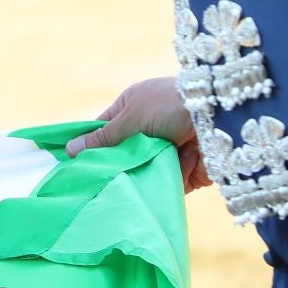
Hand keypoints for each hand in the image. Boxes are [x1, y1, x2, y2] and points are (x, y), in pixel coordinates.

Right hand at [66, 75, 209, 192]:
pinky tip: (163, 179)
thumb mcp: (130, 118)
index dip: (91, 146)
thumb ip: (103, 138)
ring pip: (143, 172)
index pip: (104, 130)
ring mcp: (167, 150)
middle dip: (118, 167)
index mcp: (132, 108)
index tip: (74, 165)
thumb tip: (70, 150)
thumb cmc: (168, 104)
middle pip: (123, 156)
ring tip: (134, 179)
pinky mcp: (185, 169)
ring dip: (142, 175)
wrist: (217, 114)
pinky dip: (165, 182)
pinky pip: (165, 183)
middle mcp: (149, 129)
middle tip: (99, 182)